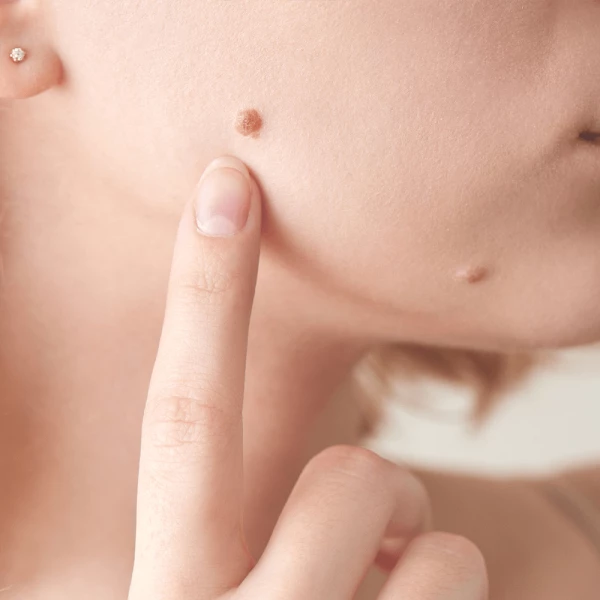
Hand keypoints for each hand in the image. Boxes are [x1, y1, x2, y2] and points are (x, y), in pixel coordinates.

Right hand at [127, 156, 488, 599]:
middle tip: (371, 521)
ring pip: (432, 548)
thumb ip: (230, 529)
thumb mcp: (207, 593)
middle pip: (345, 478)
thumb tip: (342, 481)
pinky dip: (447, 599)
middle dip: (372, 481)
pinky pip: (462, 582)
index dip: (202, 288)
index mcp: (168, 589)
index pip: (185, 414)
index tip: (227, 185)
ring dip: (418, 562)